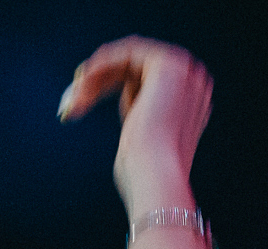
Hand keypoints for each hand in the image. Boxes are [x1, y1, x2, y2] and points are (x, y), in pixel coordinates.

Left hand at [57, 37, 212, 213]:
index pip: (146, 81)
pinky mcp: (167, 65)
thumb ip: (143, 120)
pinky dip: (102, 64)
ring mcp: (184, 71)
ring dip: (97, 77)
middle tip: (74, 99)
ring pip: (128, 60)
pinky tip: (83, 78)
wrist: (156, 179)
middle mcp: (193, 82)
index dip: (112, 85)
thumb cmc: (144, 175)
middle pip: (137, 68)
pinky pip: (127, 51)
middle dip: (101, 80)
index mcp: (192, 101)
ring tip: (75, 100)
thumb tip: (133, 117)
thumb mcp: (142, 141)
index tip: (83, 100)